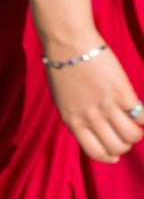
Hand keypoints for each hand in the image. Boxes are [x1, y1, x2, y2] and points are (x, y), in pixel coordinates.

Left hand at [44, 43, 143, 162]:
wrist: (67, 41)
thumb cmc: (63, 66)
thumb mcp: (63, 99)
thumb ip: (77, 116)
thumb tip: (94, 129)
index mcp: (73, 121)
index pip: (95, 152)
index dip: (109, 157)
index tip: (115, 154)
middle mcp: (90, 118)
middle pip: (117, 147)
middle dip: (125, 144)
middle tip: (126, 132)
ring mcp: (107, 106)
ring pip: (132, 135)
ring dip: (137, 132)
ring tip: (134, 120)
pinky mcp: (122, 92)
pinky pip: (141, 116)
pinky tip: (140, 110)